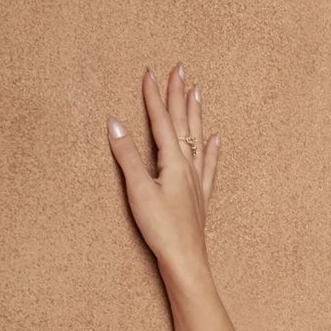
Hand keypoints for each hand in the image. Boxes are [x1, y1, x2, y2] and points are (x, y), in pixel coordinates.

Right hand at [108, 62, 219, 285]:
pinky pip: (208, 167)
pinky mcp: (200, 199)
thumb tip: (114, 123)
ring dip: (195, 114)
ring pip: (197, 139)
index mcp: (173, 162)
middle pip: (183, 123)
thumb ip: (127, 155)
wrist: (186, 262)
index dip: (153, 96)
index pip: (161, 121)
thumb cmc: (162, 230)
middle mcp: (188, 168)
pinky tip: (216, 139)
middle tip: (180, 68)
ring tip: (197, 92)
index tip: (149, 72)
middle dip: (179, 95)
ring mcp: (196, 182)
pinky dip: (211, 150)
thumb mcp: (138, 190)